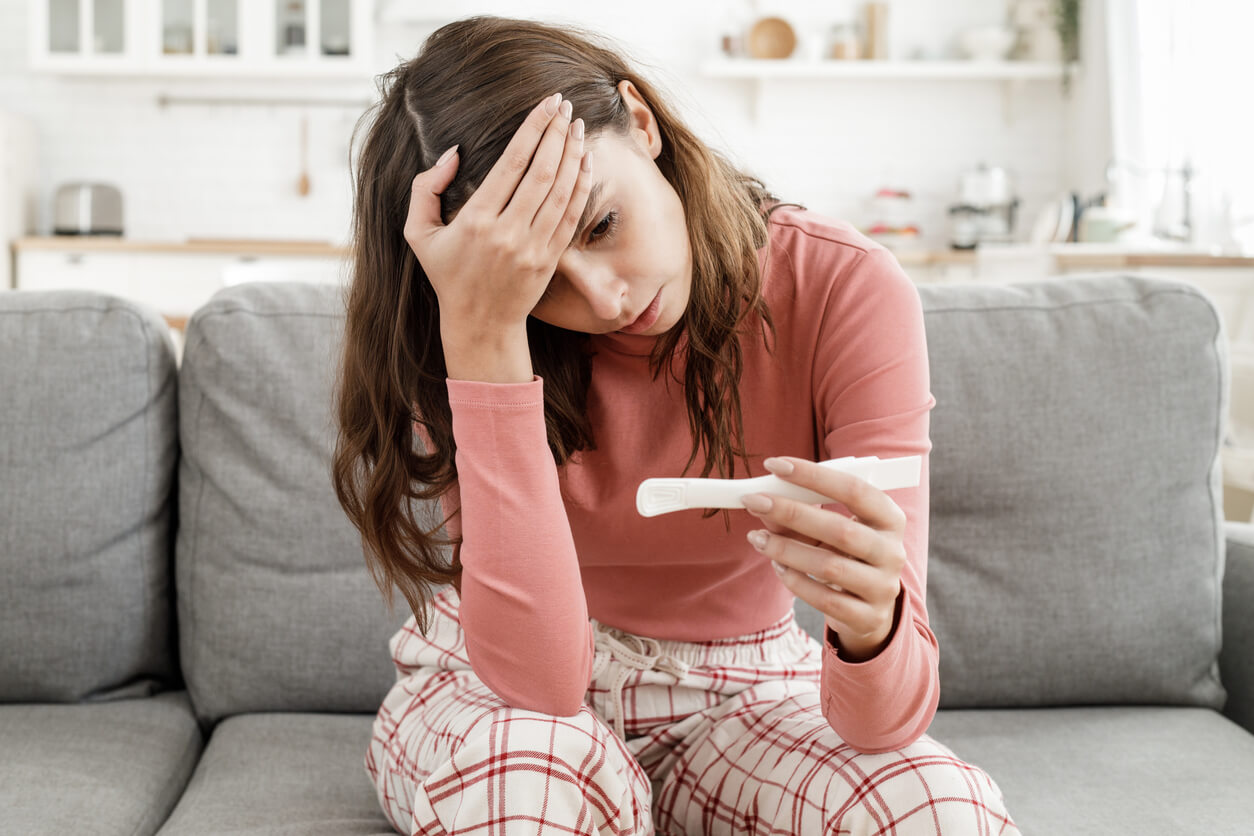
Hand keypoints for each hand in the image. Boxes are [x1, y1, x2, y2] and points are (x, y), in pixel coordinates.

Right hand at [403, 91, 593, 335]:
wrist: (480, 323)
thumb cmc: (448, 274)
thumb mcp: (418, 234)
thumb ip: (425, 189)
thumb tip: (453, 153)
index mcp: (476, 220)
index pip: (512, 163)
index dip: (532, 129)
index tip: (545, 104)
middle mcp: (507, 233)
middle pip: (541, 172)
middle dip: (556, 134)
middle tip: (565, 106)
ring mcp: (532, 247)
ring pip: (560, 191)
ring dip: (573, 154)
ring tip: (578, 126)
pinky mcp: (550, 259)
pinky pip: (570, 215)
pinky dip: (581, 186)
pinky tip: (585, 161)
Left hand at [741, 456, 907, 662]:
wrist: (871, 610)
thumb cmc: (847, 556)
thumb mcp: (833, 532)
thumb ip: (803, 516)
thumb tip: (765, 503)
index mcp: (889, 518)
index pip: (854, 489)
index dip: (813, 475)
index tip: (774, 465)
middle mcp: (892, 551)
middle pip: (840, 528)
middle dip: (791, 512)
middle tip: (755, 502)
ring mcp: (883, 587)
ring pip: (829, 566)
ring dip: (786, 549)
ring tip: (756, 538)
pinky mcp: (867, 617)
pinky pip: (824, 599)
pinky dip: (796, 581)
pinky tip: (777, 567)